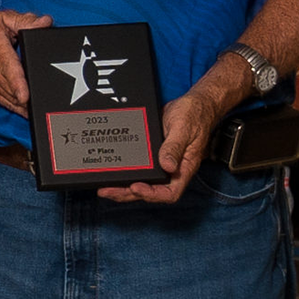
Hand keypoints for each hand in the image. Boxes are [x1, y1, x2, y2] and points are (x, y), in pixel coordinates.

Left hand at [101, 55, 250, 204]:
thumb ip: (174, 147)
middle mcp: (172, 169)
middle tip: (107, 191)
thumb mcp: (184, 128)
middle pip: (150, 191)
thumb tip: (167, 166)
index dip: (152, 194)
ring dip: (123, 187)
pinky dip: (125, 173)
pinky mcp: (152, 155)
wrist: (193, 104)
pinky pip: (139, 168)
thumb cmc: (194, 115)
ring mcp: (161, 163)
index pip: (170, 192)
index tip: (135, 187)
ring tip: (104, 188)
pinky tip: (112, 172)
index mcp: (184, 167)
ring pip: (142, 182)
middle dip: (127, 194)